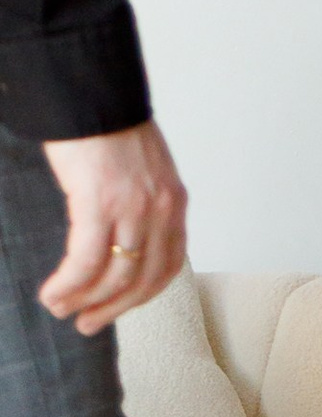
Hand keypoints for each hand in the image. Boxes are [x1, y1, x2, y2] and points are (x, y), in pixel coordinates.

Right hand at [41, 121, 187, 335]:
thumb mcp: (140, 169)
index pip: (169, 264)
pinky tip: (53, 293)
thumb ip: (139, 202)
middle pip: (144, 279)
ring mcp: (134, 209)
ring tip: (60, 309)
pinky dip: (69, 284)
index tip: (119, 307)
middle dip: (114, 308)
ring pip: (115, 276)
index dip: (143, 294)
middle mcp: (162, 209)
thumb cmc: (108, 126)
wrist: (92, 92)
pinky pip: (86, 261)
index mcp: (173, 202)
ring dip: (85, 300)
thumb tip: (119, 236)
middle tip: (87, 324)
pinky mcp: (100, 204)